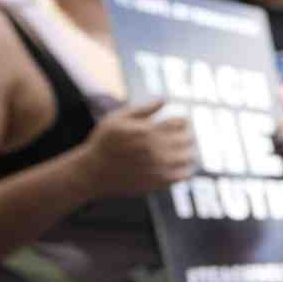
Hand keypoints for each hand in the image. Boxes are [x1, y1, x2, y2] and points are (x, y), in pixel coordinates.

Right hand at [79, 99, 196, 196]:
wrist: (94, 172)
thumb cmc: (104, 142)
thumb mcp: (116, 119)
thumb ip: (142, 109)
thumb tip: (164, 99)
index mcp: (146, 130)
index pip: (180, 123)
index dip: (183, 121)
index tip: (180, 123)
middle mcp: (155, 149)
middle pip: (187, 139)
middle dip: (186, 135)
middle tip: (182, 136)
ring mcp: (158, 167)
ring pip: (188, 157)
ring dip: (187, 151)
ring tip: (181, 150)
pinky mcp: (159, 182)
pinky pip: (184, 175)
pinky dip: (185, 169)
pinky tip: (176, 165)